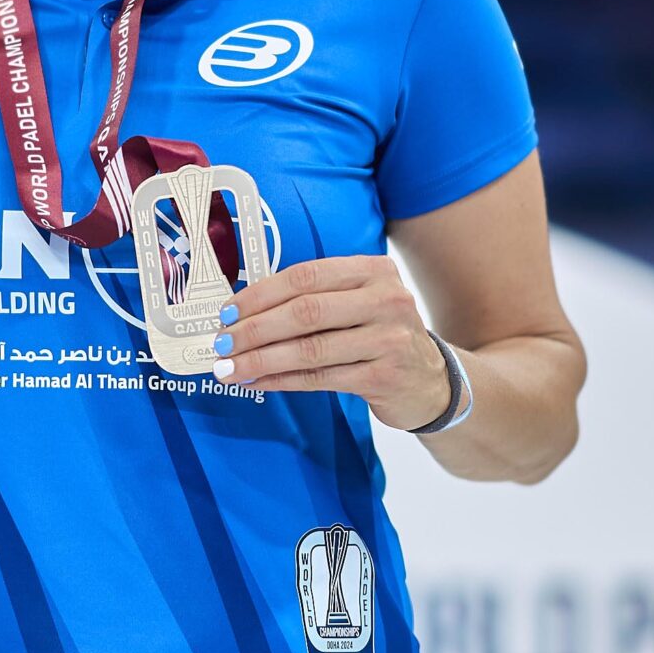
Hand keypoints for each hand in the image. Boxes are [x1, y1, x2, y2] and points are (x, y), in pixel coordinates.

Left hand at [208, 254, 454, 428]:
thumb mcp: (359, 302)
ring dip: (261, 359)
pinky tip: (257, 382)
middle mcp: (386, 299)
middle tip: (221, 343)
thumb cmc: (379, 335)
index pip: (305, 276)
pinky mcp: (384, 376)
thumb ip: (315, 299)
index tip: (228, 312)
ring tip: (229, 368)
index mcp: (373, 270)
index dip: (260, 294)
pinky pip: (319, 377)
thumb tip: (243, 312)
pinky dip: (281, 380)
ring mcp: (389, 338)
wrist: (431, 380)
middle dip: (254, 329)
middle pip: (305, 311)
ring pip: (309, 349)